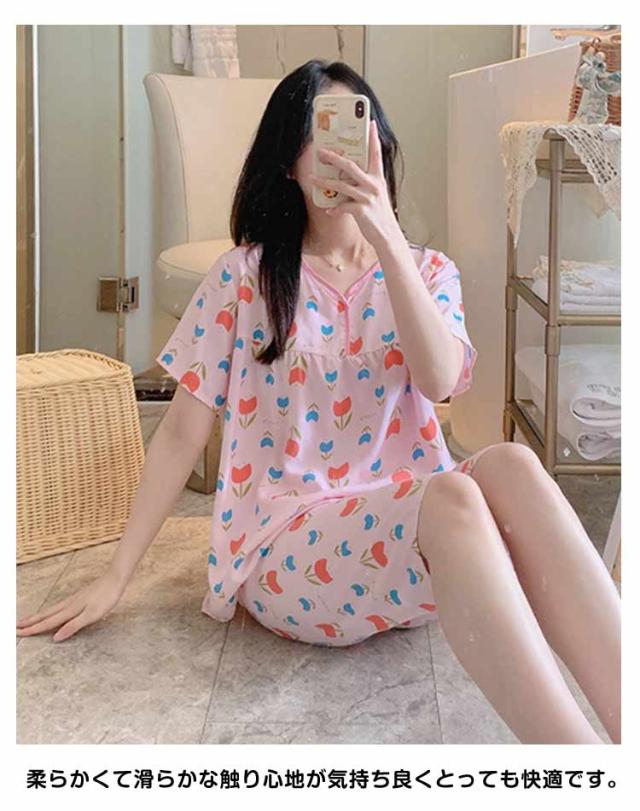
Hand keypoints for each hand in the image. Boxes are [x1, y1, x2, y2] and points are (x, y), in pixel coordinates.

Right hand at [16, 569, 127, 641]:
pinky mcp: (79, 597)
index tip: (18, 633)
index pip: (48, 623)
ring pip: (51, 610)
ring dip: (38, 616)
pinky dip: (50, 611)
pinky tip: (52, 612)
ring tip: (27, 620)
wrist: (115, 579)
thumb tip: (55, 638)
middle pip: (45, 615)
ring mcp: (73, 600)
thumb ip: (73, 626)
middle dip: (30, 622)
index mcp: (70, 610)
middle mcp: (68, 604)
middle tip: (15, 627)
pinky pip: (59, 607)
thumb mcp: (92, 615)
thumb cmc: (106, 597)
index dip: (33, 629)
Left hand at [309, 119, 401, 248]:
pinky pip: (343, 207)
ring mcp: (367, 197)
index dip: (373, 138)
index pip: (376, 154)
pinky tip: (329, 211)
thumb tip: (346, 178)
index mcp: (378, 178)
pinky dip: (334, 209)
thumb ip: (364, 184)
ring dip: (324, 182)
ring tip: (312, 178)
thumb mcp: (376, 195)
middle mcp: (373, 185)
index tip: (371, 123)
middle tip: (320, 151)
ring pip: (341, 186)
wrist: (388, 235)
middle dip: (333, 158)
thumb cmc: (379, 215)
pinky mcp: (362, 211)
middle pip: (350, 166)